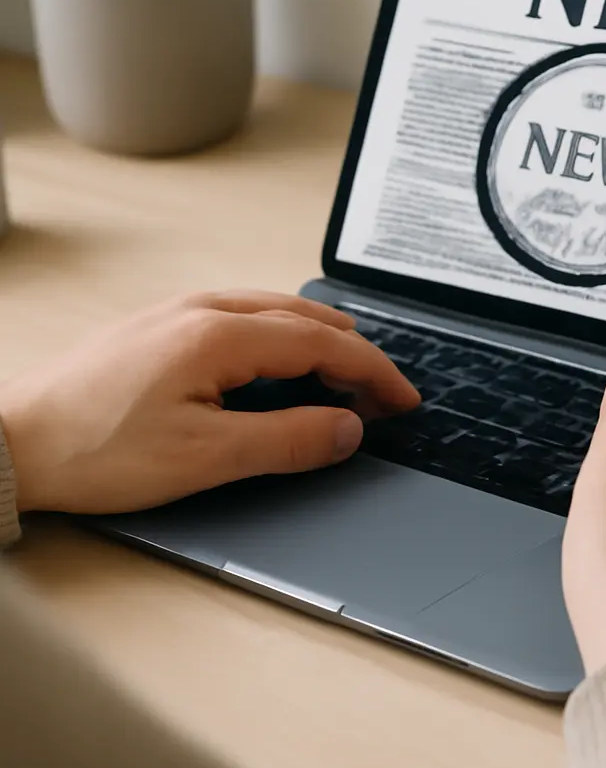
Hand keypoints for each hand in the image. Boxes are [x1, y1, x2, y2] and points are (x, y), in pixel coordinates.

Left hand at [0, 290, 419, 515]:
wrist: (12, 442)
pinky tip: (282, 358)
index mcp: (220, 335)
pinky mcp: (162, 326)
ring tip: (346, 373)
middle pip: (306, 319)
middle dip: (354, 355)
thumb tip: (347, 428)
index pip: (323, 345)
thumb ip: (287, 440)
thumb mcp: (203, 457)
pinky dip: (284, 336)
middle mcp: (203, 310)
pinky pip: (245, 315)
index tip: (403, 398)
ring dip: (321, 341)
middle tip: (382, 394)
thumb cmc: (94, 449)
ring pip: (275, 311)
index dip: (373, 373)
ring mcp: (179, 312)